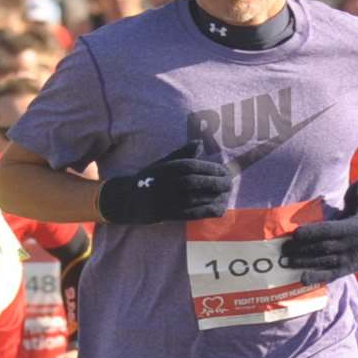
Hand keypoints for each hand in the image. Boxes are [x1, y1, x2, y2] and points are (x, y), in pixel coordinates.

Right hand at [97, 140, 233, 223]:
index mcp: (164, 168)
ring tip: (227, 194)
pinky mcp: (166, 215)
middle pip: (194, 182)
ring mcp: (165, 200)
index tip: (225, 169)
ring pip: (193, 198)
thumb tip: (200, 142)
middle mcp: (164, 183)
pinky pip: (189, 214)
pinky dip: (206, 211)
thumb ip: (182, 154)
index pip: (190, 166)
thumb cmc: (150, 179)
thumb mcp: (162, 163)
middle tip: (230, 182)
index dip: (209, 167)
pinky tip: (219, 209)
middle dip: (214, 182)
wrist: (127, 199)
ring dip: (213, 196)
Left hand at [279, 183, 357, 284]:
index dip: (312, 233)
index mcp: (354, 228)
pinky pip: (331, 274)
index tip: (295, 234)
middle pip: (323, 248)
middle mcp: (353, 245)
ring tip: (285, 262)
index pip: (330, 231)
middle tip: (282, 249)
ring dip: (304, 263)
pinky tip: (302, 278)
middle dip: (302, 249)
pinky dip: (316, 277)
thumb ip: (356, 196)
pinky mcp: (350, 270)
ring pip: (324, 261)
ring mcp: (351, 260)